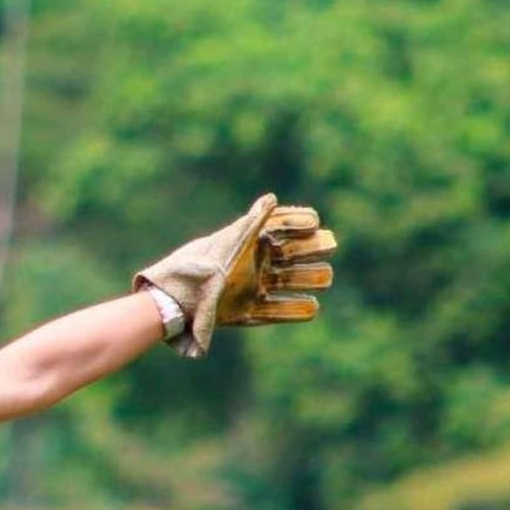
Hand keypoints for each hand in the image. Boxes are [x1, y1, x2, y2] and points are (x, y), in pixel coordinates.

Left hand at [134, 193, 335, 357]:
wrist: (178, 299)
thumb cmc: (205, 264)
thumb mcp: (232, 241)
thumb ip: (253, 223)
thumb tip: (271, 198)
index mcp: (247, 244)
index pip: (279, 230)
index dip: (297, 223)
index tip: (315, 221)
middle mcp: (252, 264)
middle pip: (289, 256)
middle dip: (311, 249)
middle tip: (330, 244)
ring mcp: (251, 288)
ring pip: (287, 282)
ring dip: (308, 279)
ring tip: (327, 277)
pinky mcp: (246, 311)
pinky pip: (275, 311)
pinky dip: (294, 310)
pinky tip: (313, 308)